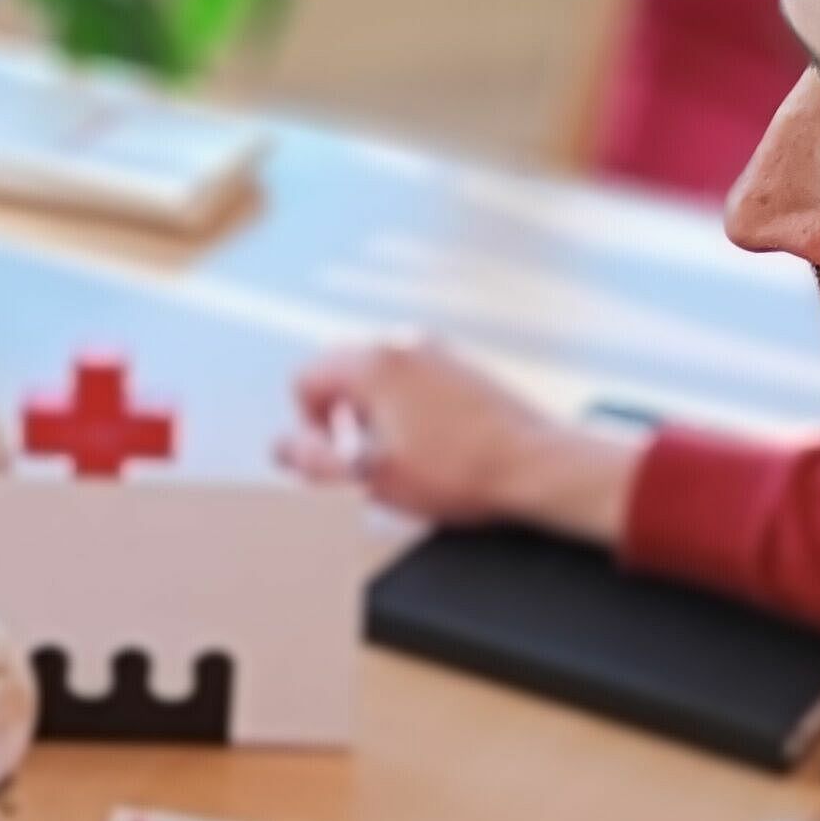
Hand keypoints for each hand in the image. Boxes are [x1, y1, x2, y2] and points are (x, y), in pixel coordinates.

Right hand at [278, 339, 647, 547]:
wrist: (538, 465)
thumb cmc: (461, 472)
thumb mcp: (369, 477)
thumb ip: (311, 460)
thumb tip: (281, 446)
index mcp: (373, 363)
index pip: (304, 381)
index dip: (307, 426)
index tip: (335, 457)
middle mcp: (402, 343)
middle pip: (338, 374)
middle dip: (340, 419)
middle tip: (367, 460)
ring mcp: (436, 350)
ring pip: (376, 378)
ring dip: (373, 416)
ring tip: (402, 456)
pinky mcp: (461, 365)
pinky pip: (410, 380)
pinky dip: (405, 409)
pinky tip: (432, 446)